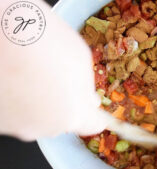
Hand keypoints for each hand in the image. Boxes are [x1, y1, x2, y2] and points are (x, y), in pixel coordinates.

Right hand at [0, 0, 109, 140]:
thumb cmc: (42, 38)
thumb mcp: (80, 58)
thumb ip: (86, 86)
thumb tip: (89, 101)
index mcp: (73, 114)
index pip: (93, 125)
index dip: (95, 114)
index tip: (92, 108)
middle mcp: (45, 127)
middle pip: (63, 120)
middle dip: (63, 103)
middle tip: (53, 78)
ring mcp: (17, 126)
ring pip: (36, 117)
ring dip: (38, 101)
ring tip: (29, 73)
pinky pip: (15, 112)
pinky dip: (16, 100)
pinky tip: (13, 78)